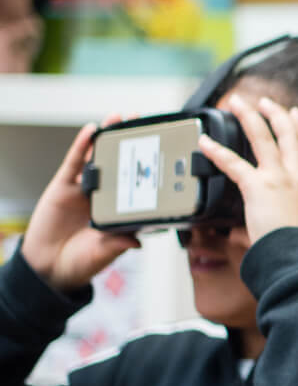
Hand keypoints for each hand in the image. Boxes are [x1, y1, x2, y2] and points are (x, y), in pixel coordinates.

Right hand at [21, 119, 139, 291]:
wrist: (48, 268)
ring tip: (120, 117)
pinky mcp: (63, 187)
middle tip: (143, 122)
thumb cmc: (81, 262)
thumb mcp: (104, 253)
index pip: (136, 184)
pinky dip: (82, 146)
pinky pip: (74, 163)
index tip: (162, 151)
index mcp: (119, 209)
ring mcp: (84, 190)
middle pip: (119, 163)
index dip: (146, 168)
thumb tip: (139, 240)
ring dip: (108, 136)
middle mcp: (104, 196)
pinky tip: (92, 130)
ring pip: (97, 158)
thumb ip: (118, 244)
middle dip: (130, 143)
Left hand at [197, 94, 297, 245]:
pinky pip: (233, 164)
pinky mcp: (258, 187)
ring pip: (263, 138)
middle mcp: (295, 176)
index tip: (295, 113)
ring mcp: (278, 179)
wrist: (296, 255)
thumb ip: (288, 208)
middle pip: (287, 134)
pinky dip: (217, 151)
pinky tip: (205, 143)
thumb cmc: (296, 245)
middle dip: (275, 113)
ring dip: (249, 117)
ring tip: (236, 103)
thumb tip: (275, 213)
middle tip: (264, 101)